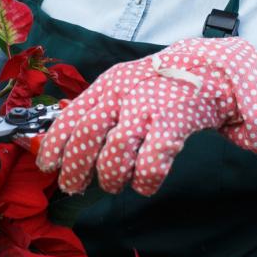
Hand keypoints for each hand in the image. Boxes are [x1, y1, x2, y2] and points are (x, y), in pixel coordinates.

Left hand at [34, 37, 256, 195]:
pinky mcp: (173, 126)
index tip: (46, 165)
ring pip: (115, 152)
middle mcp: (123, 95)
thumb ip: (98, 110)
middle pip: (88, 134)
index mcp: (107, 86)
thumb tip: (64, 143)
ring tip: (114, 183)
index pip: (72, 115)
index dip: (55, 143)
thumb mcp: (123, 87)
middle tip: (73, 186)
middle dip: (75, 166)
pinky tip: (144, 183)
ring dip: (110, 177)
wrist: (210, 70)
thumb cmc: (159, 86)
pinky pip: (150, 165)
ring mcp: (148, 109)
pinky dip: (144, 182)